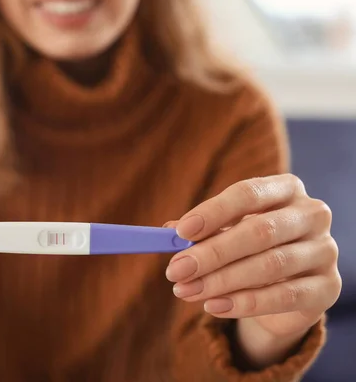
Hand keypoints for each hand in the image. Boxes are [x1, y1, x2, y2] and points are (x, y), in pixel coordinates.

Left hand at [165, 174, 341, 366]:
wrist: (288, 287)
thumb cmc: (251, 248)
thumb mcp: (226, 232)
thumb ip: (200, 231)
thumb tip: (167, 233)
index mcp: (286, 189)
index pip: (249, 193)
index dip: (214, 211)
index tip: (181, 231)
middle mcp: (312, 214)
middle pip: (259, 231)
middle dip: (212, 253)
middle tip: (177, 269)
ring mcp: (324, 251)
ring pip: (270, 265)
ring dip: (221, 281)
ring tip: (187, 291)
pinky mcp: (328, 287)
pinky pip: (284, 296)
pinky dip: (245, 303)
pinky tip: (214, 306)